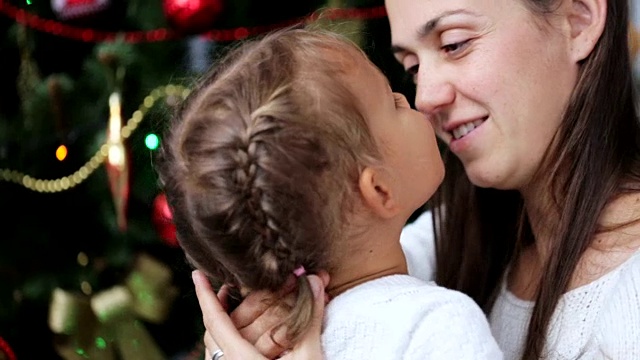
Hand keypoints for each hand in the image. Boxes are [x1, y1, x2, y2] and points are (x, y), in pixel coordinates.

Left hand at [192, 270, 328, 359]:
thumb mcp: (309, 357)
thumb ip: (309, 318)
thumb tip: (312, 281)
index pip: (215, 321)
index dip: (205, 295)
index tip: (196, 274)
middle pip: (211, 333)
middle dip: (215, 308)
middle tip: (224, 288)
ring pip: (216, 348)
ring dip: (222, 326)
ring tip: (232, 310)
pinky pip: (225, 359)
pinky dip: (229, 342)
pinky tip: (245, 338)